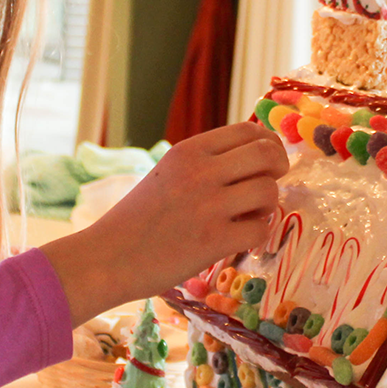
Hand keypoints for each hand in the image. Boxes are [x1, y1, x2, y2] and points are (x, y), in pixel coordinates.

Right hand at [40, 121, 287, 325]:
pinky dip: (257, 235)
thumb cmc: (136, 219)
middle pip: (267, 153)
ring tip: (249, 216)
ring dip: (267, 205)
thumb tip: (253, 157)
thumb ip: (204, 162)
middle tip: (270, 183)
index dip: (268, 143)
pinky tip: (239, 239)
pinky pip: (261, 230)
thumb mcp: (166, 173)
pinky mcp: (214, 241)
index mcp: (188, 151)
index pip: (248, 129)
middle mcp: (201, 172)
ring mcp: (209, 206)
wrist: (107, 257)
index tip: (267, 160)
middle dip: (279, 167)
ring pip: (269, 191)